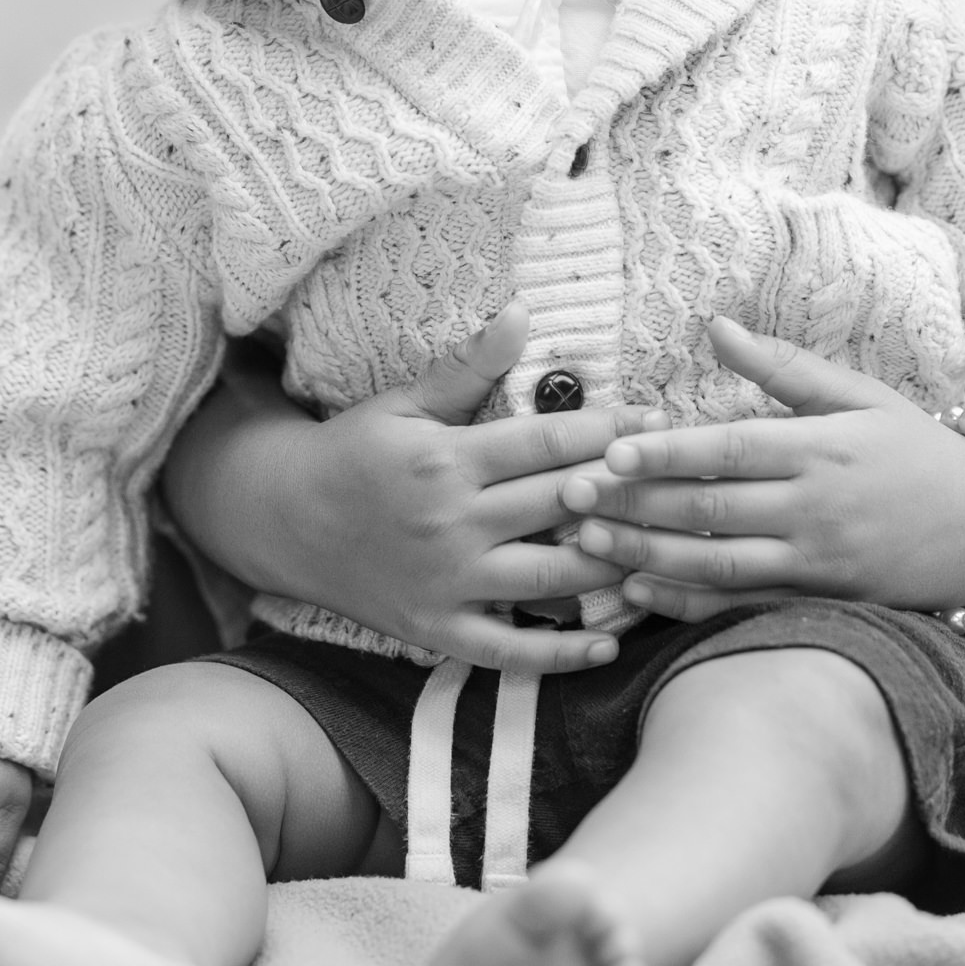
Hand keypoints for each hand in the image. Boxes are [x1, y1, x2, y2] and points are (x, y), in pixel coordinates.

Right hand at [163, 304, 667, 674]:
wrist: (285, 521)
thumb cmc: (356, 451)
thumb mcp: (406, 402)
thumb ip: (470, 367)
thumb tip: (523, 312)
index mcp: (447, 460)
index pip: (546, 444)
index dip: (607, 432)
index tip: (655, 423)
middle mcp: (451, 524)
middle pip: (560, 506)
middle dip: (623, 492)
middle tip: (679, 482)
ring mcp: (447, 583)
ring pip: (550, 580)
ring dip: (610, 567)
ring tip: (661, 552)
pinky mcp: (440, 629)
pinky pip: (510, 651)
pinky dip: (561, 653)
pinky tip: (609, 640)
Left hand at [556, 317, 964, 620]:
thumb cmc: (914, 448)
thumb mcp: (857, 395)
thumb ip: (781, 368)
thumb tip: (715, 325)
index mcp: (819, 448)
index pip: (731, 450)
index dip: (670, 451)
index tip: (614, 446)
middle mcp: (812, 508)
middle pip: (712, 509)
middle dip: (637, 503)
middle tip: (571, 496)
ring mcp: (814, 561)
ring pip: (718, 563)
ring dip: (648, 554)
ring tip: (588, 543)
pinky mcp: (816, 600)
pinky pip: (741, 604)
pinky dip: (688, 602)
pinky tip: (639, 593)